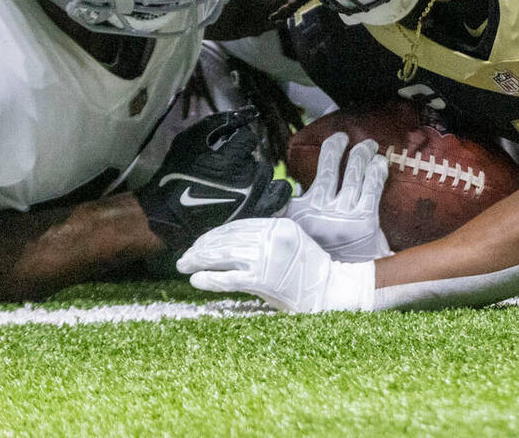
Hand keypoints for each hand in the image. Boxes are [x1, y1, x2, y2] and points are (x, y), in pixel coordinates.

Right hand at [136, 107, 291, 250]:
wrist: (168, 215)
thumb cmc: (176, 174)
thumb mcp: (189, 140)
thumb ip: (217, 123)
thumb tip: (248, 112)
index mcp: (229, 159)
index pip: (248, 138)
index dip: (235, 140)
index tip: (224, 147)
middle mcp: (246, 178)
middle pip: (257, 157)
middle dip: (243, 159)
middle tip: (226, 167)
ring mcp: (253, 198)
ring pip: (267, 175)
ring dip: (255, 174)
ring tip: (237, 181)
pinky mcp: (255, 213)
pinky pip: (278, 197)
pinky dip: (274, 190)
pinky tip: (261, 190)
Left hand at [177, 218, 375, 312]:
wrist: (333, 292)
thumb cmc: (310, 272)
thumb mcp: (290, 243)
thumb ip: (264, 238)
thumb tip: (229, 242)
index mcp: (278, 226)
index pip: (237, 226)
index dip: (214, 235)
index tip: (199, 243)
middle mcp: (271, 238)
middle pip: (227, 239)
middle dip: (202, 247)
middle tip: (185, 256)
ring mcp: (267, 258)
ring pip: (223, 255)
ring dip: (199, 261)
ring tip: (185, 265)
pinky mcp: (263, 280)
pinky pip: (228, 278)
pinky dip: (209, 278)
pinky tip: (196, 280)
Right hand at [285, 132, 391, 261]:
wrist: (347, 291)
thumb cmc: (322, 262)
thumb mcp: (298, 240)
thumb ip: (291, 217)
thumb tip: (293, 191)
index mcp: (299, 215)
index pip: (299, 180)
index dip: (300, 167)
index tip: (304, 153)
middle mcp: (320, 212)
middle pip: (328, 171)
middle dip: (335, 149)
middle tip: (341, 137)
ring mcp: (344, 216)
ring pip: (353, 175)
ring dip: (360, 156)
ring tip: (367, 145)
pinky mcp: (366, 222)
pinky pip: (372, 189)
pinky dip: (376, 172)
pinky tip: (380, 162)